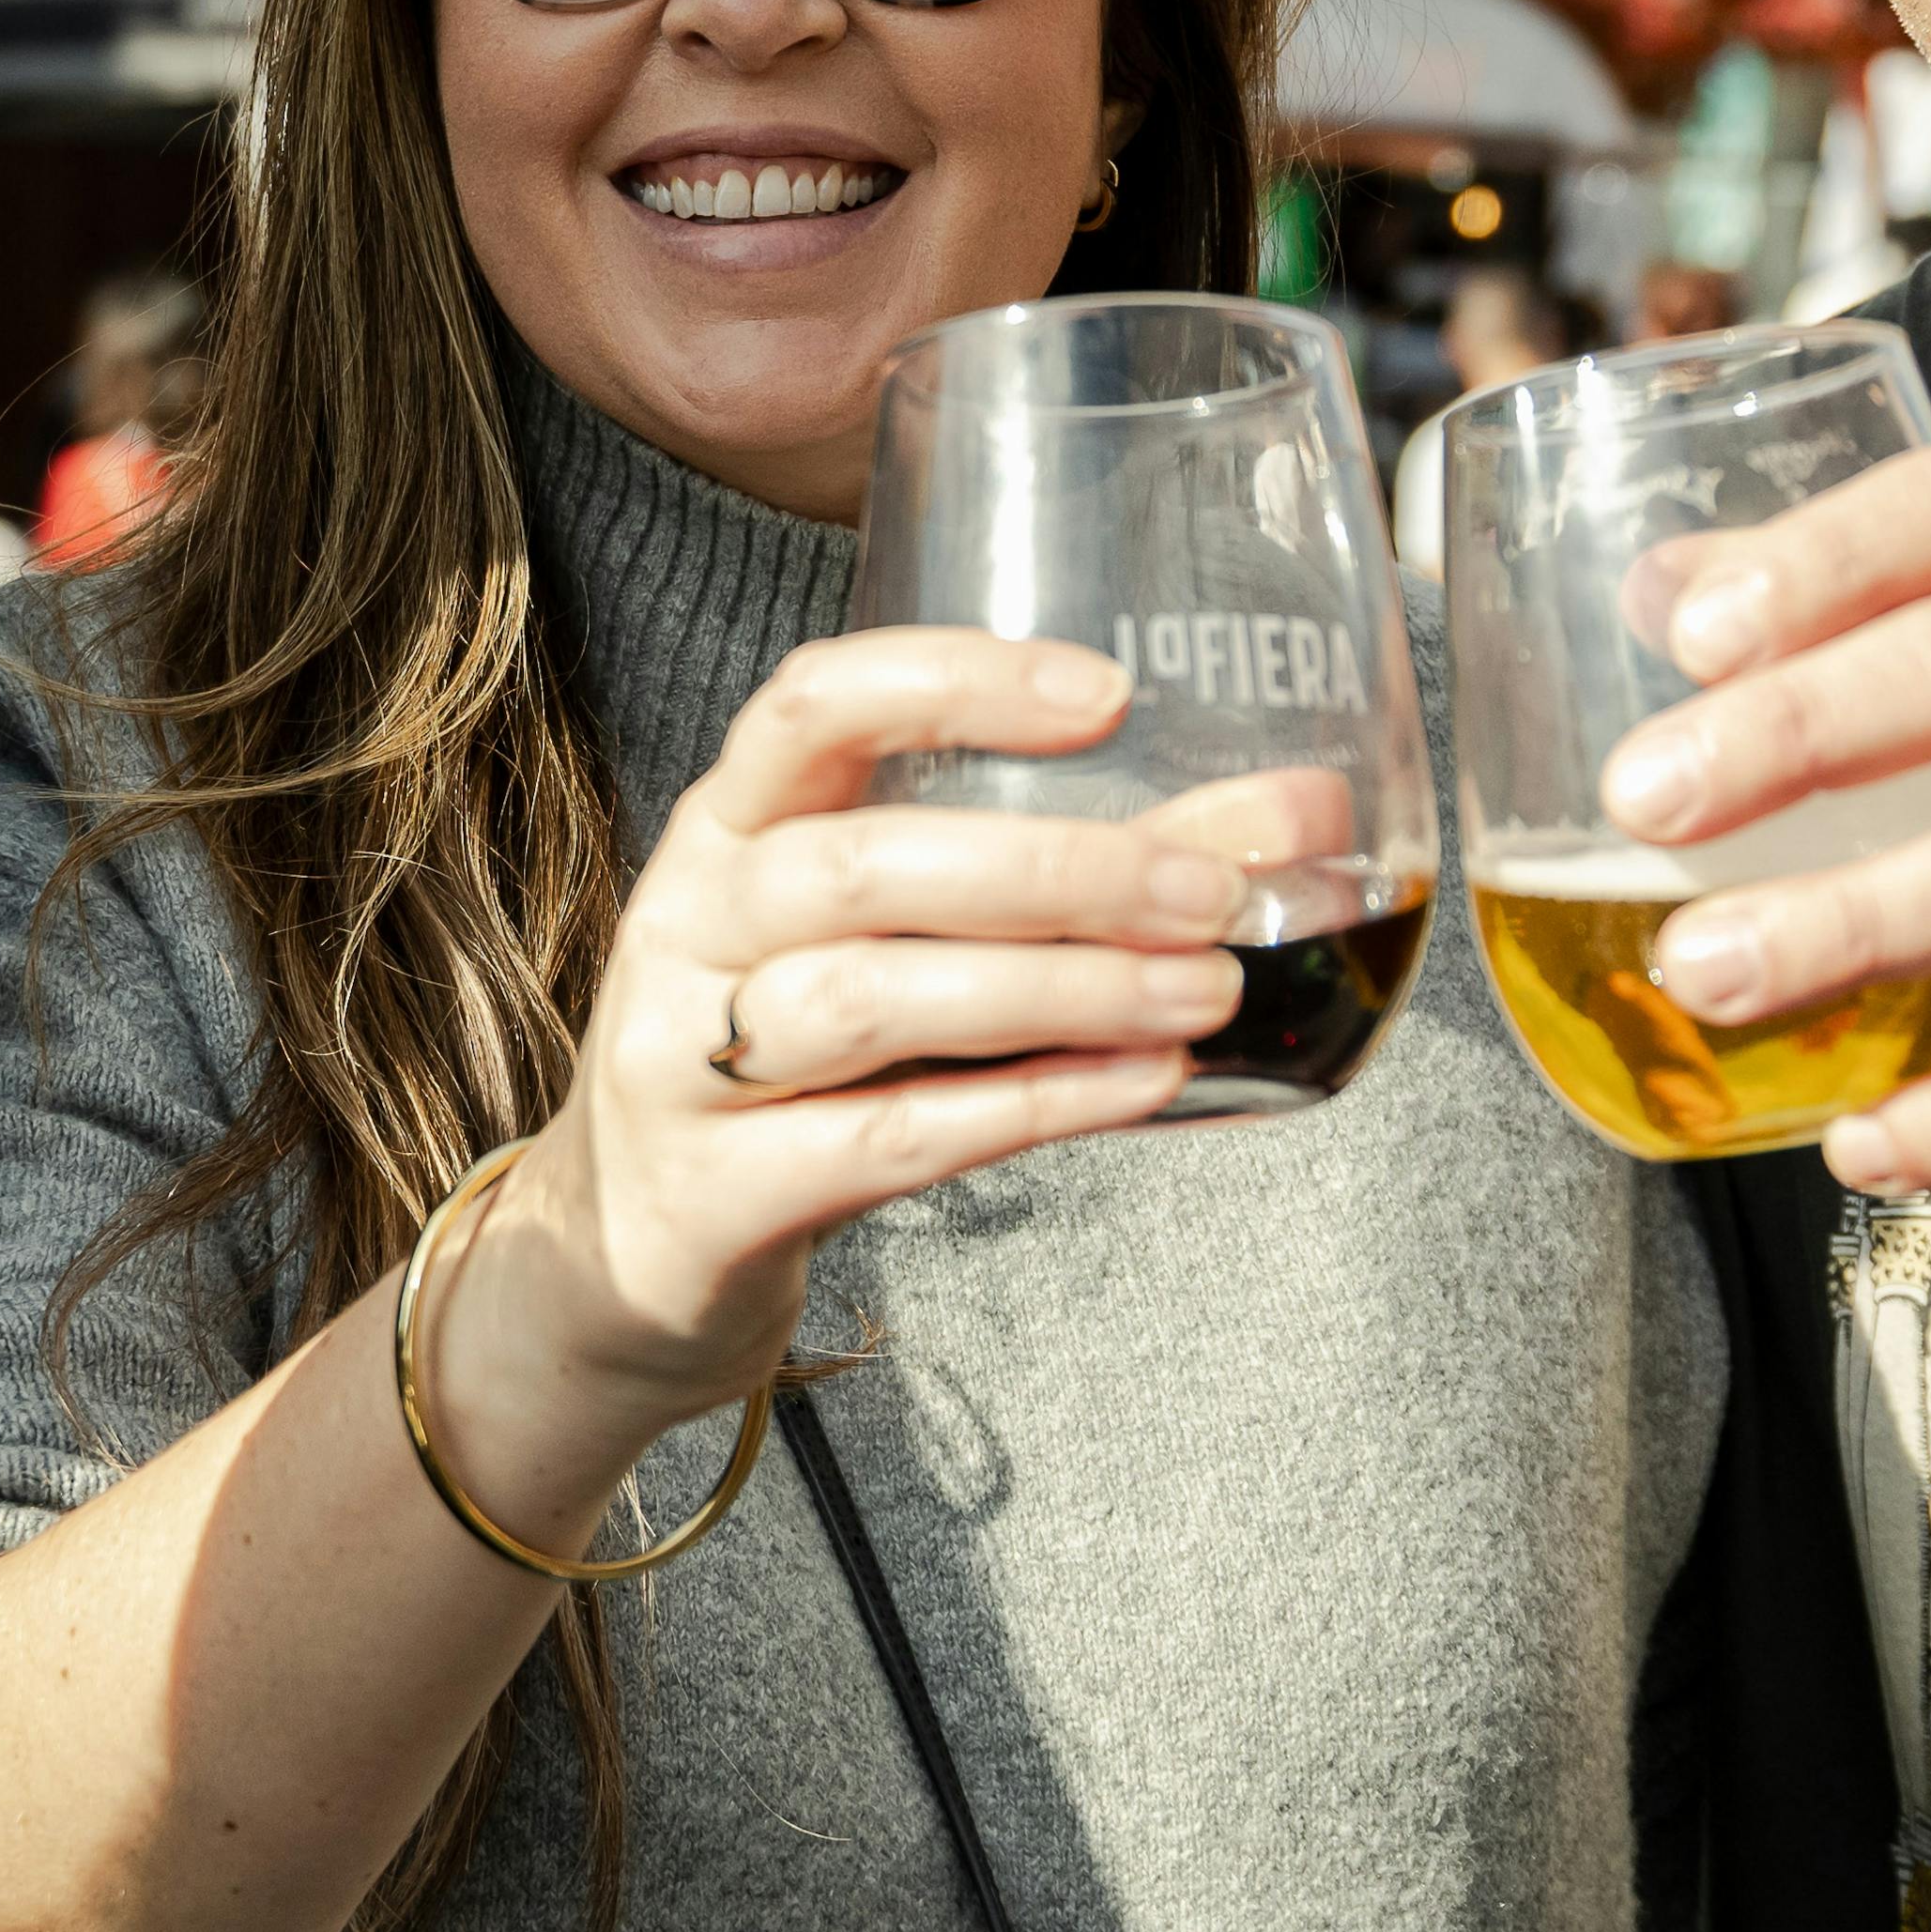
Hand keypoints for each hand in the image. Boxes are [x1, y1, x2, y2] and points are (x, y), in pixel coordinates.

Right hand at [424, 630, 1269, 1521]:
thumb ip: (1073, 873)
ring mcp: (680, 1059)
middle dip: (1057, 871)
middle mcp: (687, 921)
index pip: (814, 705)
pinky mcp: (714, 1192)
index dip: (953, 682)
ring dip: (1059, 990)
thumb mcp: (889, 942)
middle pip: (859, 864)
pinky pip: (884, 1136)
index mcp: (729, 824)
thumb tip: (1300, 818)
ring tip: (1203, 994)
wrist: (630, 1249)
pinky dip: (1029, 1103)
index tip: (1105, 692)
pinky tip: (1139, 1082)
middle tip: (1213, 891)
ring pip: (869, 1001)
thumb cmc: (801, 1057)